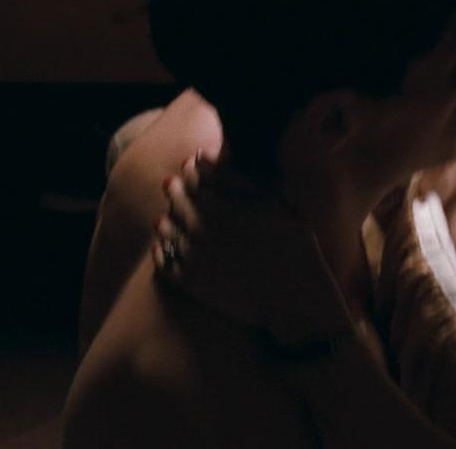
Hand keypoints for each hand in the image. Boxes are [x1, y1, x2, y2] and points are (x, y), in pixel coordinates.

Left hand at [153, 153, 353, 345]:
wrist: (293, 299)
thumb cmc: (292, 246)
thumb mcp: (275, 203)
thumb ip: (237, 178)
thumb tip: (201, 156)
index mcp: (220, 205)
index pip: (191, 175)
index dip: (192, 168)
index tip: (194, 166)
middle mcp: (199, 228)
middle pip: (175, 198)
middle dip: (177, 189)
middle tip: (182, 188)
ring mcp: (190, 256)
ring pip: (164, 227)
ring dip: (169, 218)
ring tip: (177, 217)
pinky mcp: (187, 282)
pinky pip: (162, 258)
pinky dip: (162, 248)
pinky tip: (172, 245)